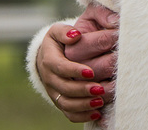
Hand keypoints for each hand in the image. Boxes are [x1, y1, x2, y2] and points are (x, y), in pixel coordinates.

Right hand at [36, 5, 118, 122]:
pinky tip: (97, 113)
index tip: (91, 72)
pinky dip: (82, 116)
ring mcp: (54, 92)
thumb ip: (65, 31)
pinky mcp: (60, 102)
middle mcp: (50, 79)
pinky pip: (69, 114)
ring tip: (100, 101)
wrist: (47, 57)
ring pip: (66, 103)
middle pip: (64, 88)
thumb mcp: (57, 31)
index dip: (74, 71)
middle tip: (100, 88)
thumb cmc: (58, 42)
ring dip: (83, 105)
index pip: (60, 67)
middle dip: (82, 90)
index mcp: (49, 61)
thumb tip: (75, 35)